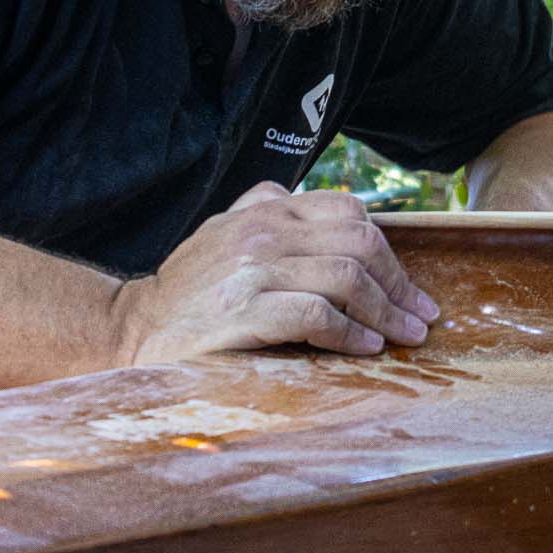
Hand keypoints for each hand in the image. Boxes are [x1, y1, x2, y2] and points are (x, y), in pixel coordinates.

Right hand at [115, 182, 439, 363]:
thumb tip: (311, 205)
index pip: (348, 211)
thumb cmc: (185, 292)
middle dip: (399, 283)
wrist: (132, 331)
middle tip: (421, 317)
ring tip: (404, 337)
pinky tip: (366, 348)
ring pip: (346, 276)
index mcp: (265, 210)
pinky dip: (351, 332)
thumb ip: (264, 211)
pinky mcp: (246, 310)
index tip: (407, 288)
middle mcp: (264, 231)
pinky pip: (317, 314)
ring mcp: (254, 269)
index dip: (389, 250)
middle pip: (359, 242)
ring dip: (385, 311)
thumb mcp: (223, 234)